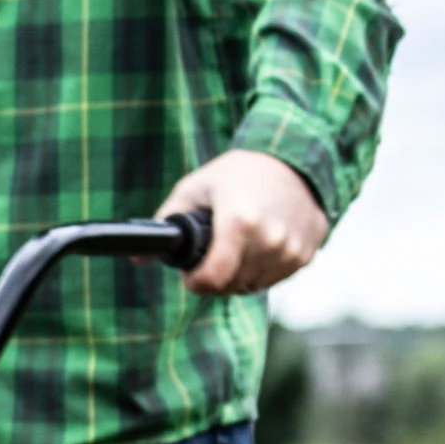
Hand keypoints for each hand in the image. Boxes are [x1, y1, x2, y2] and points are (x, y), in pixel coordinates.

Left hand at [158, 150, 329, 295]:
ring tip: (241, 242)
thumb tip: (137, 255)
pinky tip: (262, 243)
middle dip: (216, 276)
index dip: (195, 282)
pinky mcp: (307, 253)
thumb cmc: (237, 173)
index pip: (211, 280)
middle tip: (217, 249)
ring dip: (240, 274)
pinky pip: (275, 278)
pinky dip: (264, 268)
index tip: (193, 273)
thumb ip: (164, 223)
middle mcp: (271, 239)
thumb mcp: (194, 189)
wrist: (296, 158)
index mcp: (240, 222)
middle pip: (229, 286)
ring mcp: (292, 248)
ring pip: (252, 286)